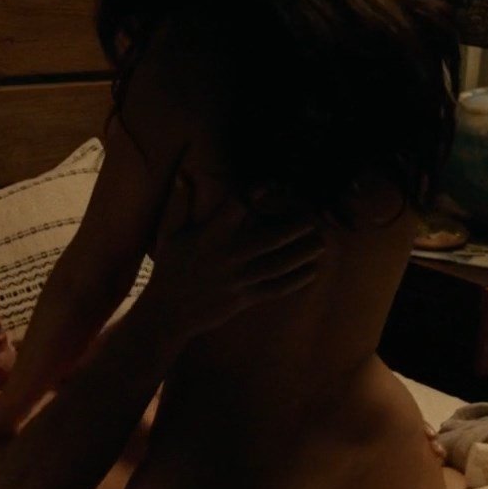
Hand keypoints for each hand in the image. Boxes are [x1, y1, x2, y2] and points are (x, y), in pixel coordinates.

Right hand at [137, 173, 324, 337]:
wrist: (166, 313)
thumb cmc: (169, 270)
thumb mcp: (168, 234)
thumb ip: (179, 204)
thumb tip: (182, 174)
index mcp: (209, 236)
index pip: (236, 207)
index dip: (255, 193)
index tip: (272, 185)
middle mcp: (227, 256)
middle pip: (270, 239)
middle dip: (295, 228)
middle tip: (312, 219)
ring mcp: (237, 279)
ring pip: (278, 265)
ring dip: (303, 254)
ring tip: (321, 243)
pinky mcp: (244, 298)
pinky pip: (275, 289)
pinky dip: (296, 280)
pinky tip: (312, 271)